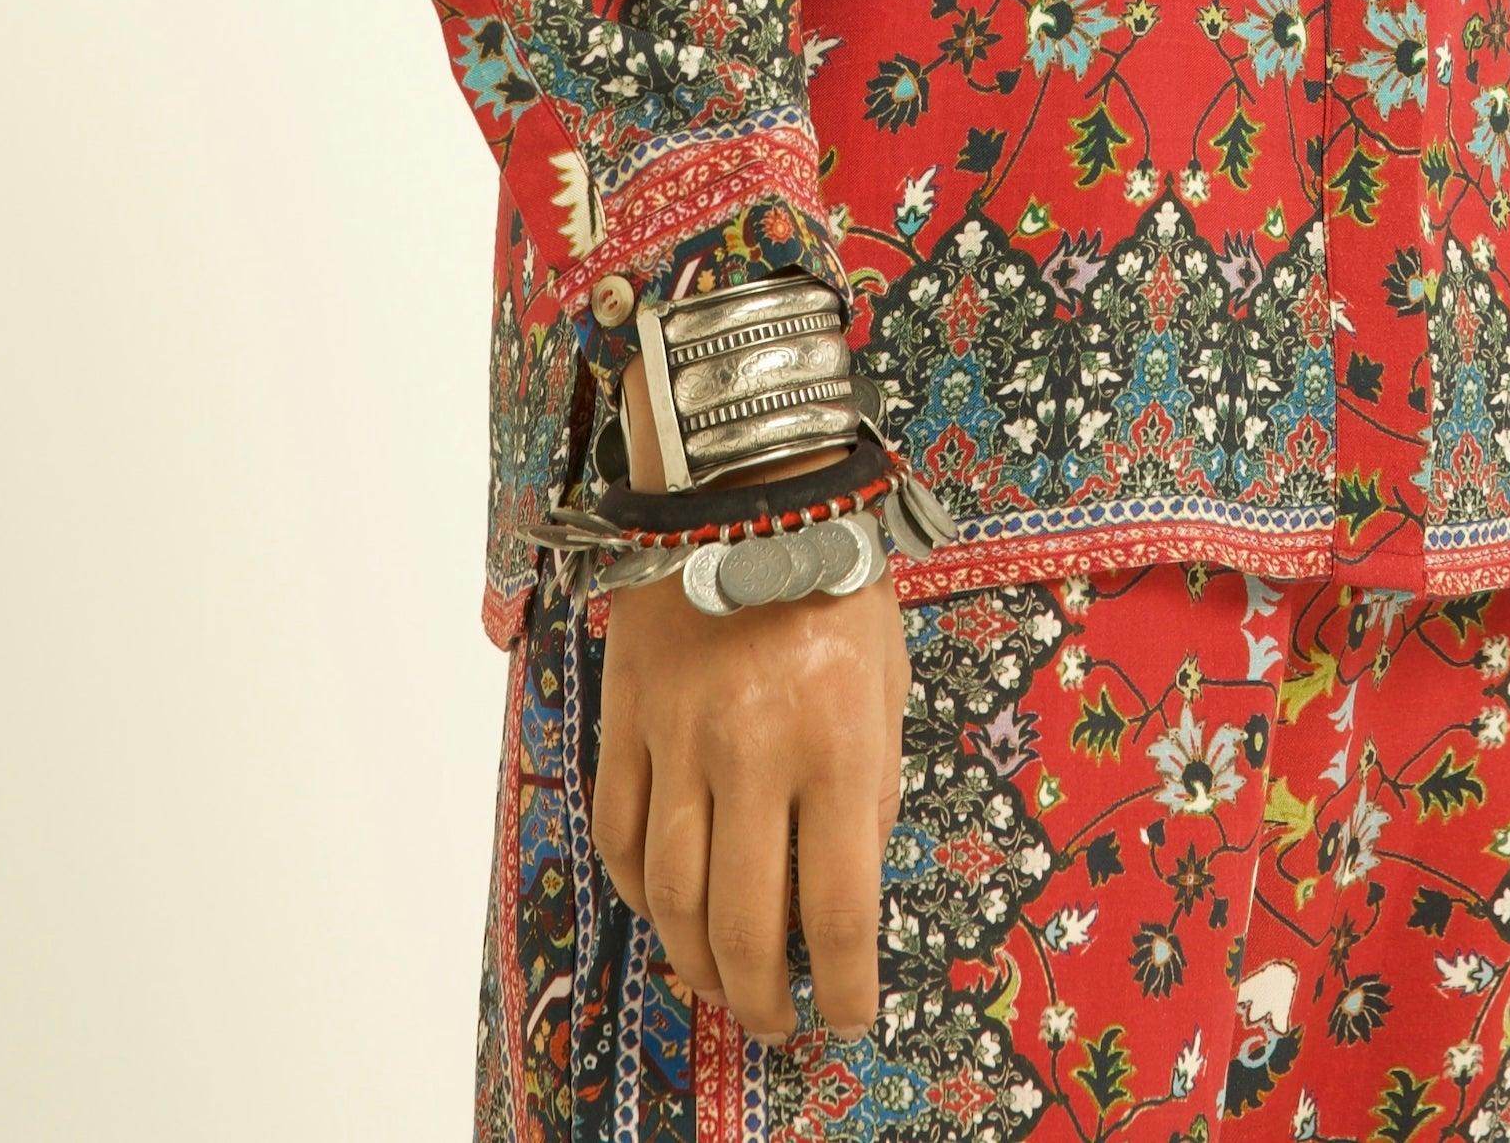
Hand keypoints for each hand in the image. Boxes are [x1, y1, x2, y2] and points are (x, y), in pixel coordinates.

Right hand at [585, 505, 907, 1040]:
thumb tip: (843, 882)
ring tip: (721, 987)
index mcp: (835, 743)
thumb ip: (871, 783)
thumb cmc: (838, 578)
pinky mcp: (628, 719)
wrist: (745, 486)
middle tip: (777, 1023)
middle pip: (742, 923)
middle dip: (763, 997)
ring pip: (671, 894)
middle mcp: (753, 753)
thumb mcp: (888, 679)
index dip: (846, 985)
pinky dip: (638, 889)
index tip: (851, 1015)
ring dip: (695, 961)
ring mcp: (679, 739)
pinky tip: (663, 908)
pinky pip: (620, 829)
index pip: (836, 908)